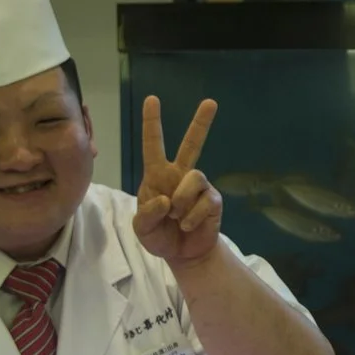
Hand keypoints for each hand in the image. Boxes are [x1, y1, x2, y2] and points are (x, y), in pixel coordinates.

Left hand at [134, 95, 223, 269]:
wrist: (183, 255)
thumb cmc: (159, 237)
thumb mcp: (142, 228)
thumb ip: (148, 213)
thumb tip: (167, 200)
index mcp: (157, 176)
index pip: (153, 145)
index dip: (152, 123)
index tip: (152, 99)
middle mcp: (179, 176)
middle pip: (192, 144)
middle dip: (201, 123)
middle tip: (210, 102)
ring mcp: (198, 188)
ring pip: (195, 177)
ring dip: (182, 200)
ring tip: (176, 217)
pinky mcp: (213, 201)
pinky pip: (204, 201)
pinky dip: (191, 217)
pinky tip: (187, 225)